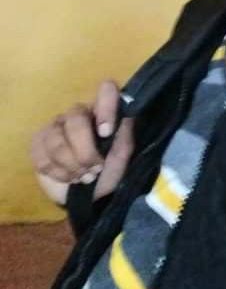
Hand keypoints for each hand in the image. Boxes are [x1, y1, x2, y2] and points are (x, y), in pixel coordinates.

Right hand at [30, 80, 134, 204]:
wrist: (89, 197)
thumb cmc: (109, 172)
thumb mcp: (122, 157)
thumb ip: (124, 136)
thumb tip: (123, 118)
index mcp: (103, 111)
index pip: (106, 91)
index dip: (106, 107)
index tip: (106, 132)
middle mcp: (78, 113)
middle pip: (76, 119)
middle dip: (85, 151)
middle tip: (95, 169)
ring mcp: (55, 126)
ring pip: (56, 140)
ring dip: (71, 165)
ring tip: (84, 177)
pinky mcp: (38, 143)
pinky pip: (42, 155)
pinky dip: (57, 172)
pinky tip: (68, 178)